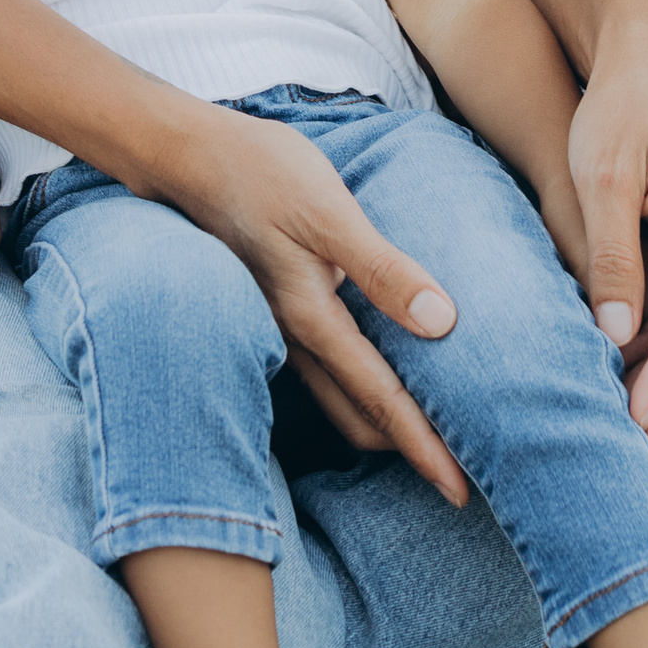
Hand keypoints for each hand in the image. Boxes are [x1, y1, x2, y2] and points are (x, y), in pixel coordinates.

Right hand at [173, 106, 474, 506]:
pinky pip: (324, 366)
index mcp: (313, 320)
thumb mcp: (330, 213)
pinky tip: (382, 372)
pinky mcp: (276, 306)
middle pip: (359, 415)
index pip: (381, 398)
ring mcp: (281, 325)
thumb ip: (383, 269)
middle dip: (407, 451)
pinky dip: (358, 386)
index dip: (423, 447)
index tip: (460, 492)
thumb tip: (442, 322)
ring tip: (428, 438)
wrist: (187, 154)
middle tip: (458, 481)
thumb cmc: (263, 172)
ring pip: (339, 396)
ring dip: (382, 423)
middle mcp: (296, 336)